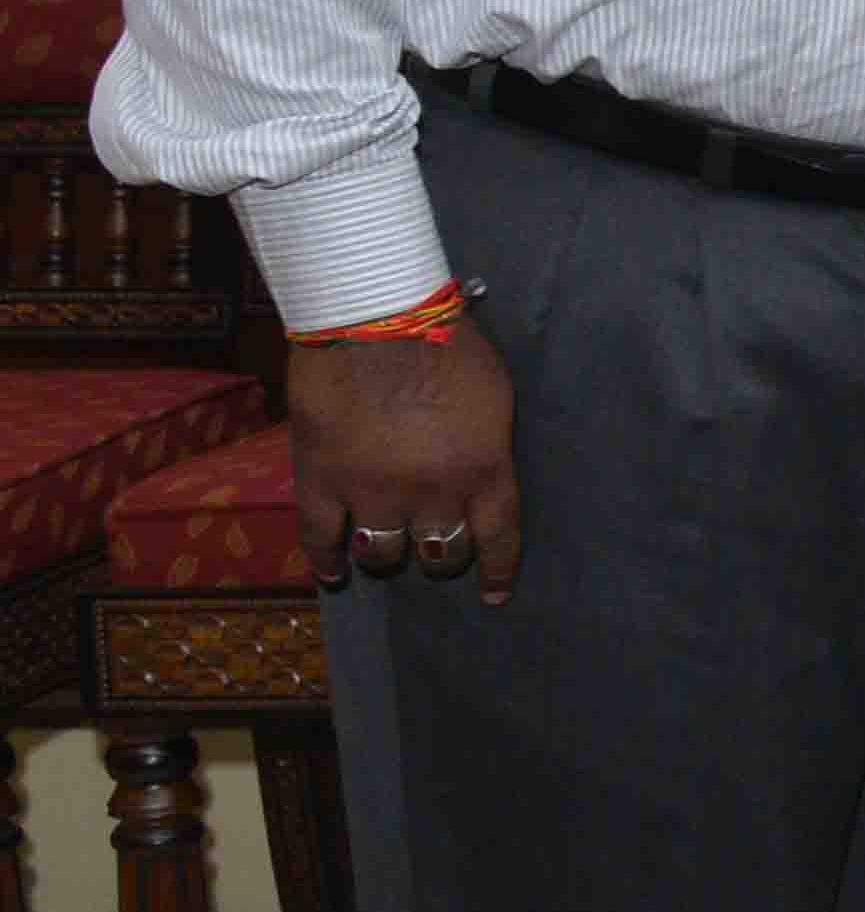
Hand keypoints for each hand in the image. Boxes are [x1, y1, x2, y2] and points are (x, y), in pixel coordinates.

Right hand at [288, 320, 522, 600]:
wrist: (374, 318)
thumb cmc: (446, 341)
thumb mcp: (495, 394)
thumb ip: (488, 442)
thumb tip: (482, 471)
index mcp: (483, 468)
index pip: (498, 536)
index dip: (497, 569)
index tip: (494, 594)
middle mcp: (431, 491)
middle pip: (441, 551)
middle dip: (441, 554)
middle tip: (434, 546)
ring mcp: (372, 491)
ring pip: (384, 553)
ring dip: (389, 554)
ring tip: (387, 548)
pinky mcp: (320, 481)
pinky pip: (320, 539)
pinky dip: (325, 562)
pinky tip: (333, 575)